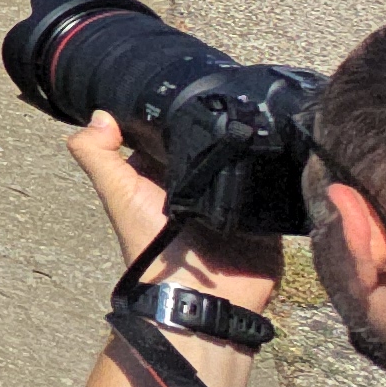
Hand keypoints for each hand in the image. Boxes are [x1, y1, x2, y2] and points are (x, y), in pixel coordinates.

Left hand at [63, 113, 282, 308]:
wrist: (201, 300)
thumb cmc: (153, 249)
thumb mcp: (120, 196)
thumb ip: (98, 158)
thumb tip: (97, 115)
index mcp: (163, 176)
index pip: (170, 133)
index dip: (175, 112)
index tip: (190, 86)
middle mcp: (197, 184)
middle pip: (210, 144)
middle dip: (221, 125)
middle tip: (238, 99)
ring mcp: (233, 198)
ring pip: (246, 160)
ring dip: (254, 146)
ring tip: (266, 119)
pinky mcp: (265, 214)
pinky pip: (278, 186)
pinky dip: (280, 171)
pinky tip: (288, 149)